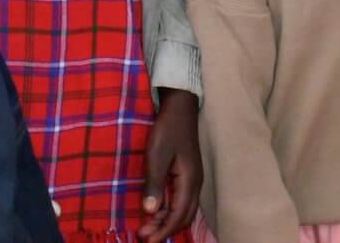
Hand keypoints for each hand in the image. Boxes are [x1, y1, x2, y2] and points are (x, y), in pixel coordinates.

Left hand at [139, 88, 201, 241]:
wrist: (180, 108)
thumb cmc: (168, 130)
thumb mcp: (157, 155)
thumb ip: (154, 183)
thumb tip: (150, 211)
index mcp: (189, 180)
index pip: (178, 215)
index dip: (163, 231)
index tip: (146, 239)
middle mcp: (195, 183)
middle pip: (184, 217)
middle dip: (165, 230)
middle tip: (144, 235)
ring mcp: (193, 179)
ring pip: (184, 210)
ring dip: (167, 221)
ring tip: (147, 226)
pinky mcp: (188, 175)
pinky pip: (182, 200)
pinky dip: (169, 210)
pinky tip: (156, 210)